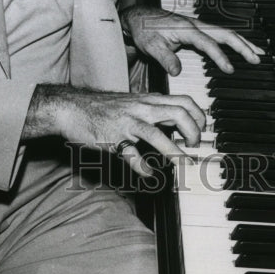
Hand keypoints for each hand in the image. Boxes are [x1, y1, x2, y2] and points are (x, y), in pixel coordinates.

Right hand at [25, 85, 205, 176]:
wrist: (72, 108)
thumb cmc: (104, 108)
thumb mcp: (134, 103)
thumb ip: (155, 110)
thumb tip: (177, 122)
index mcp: (149, 100)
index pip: (184, 101)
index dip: (199, 116)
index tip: (203, 131)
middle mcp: (141, 108)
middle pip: (178, 113)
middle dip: (193, 132)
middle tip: (194, 147)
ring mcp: (127, 123)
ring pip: (157, 134)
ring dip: (175, 151)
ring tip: (185, 164)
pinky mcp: (112, 139)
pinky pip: (130, 154)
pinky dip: (141, 166)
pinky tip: (148, 173)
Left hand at [122, 5, 262, 75]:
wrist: (138, 17)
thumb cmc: (144, 29)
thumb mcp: (150, 45)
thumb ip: (165, 58)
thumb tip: (178, 71)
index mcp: (186, 29)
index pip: (208, 43)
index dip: (220, 56)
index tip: (230, 69)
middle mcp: (195, 25)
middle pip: (225, 34)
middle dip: (242, 46)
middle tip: (257, 58)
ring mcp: (198, 26)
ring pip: (225, 33)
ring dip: (242, 42)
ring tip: (258, 53)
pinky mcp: (197, 30)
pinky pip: (219, 35)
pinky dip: (233, 41)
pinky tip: (240, 48)